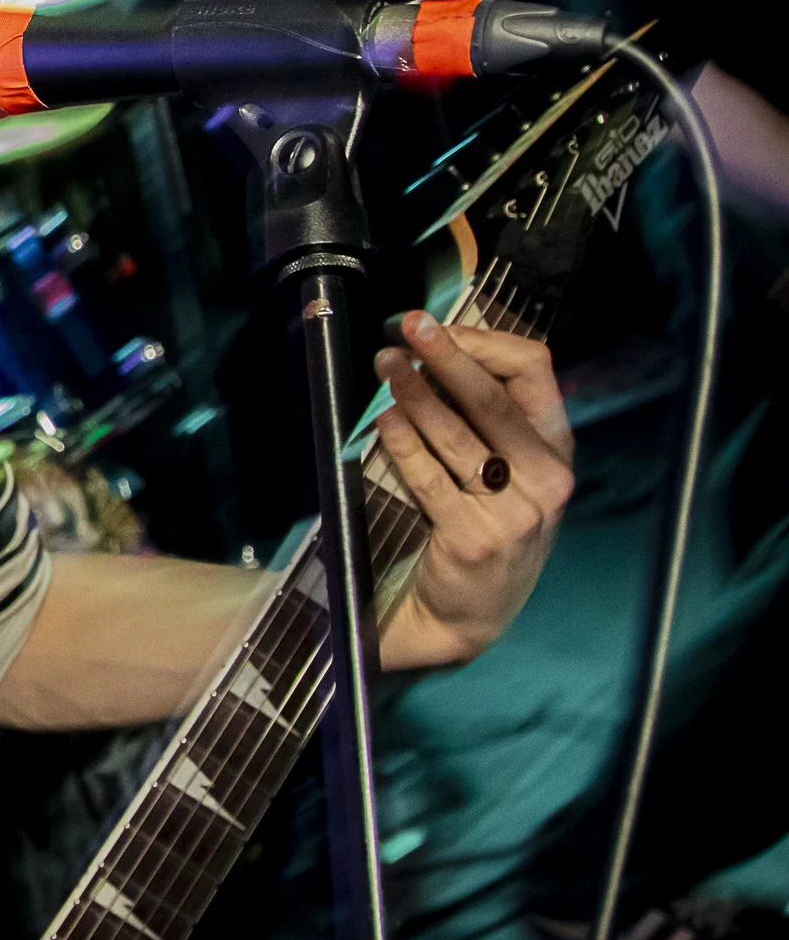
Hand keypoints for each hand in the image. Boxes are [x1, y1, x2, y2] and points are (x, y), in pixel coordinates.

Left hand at [371, 313, 574, 669]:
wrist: (467, 613)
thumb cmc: (480, 525)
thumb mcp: (504, 472)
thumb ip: (484, 418)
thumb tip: (434, 349)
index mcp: (555, 451)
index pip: (535, 372)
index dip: (485, 343)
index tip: (441, 326)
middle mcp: (546, 479)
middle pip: (493, 398)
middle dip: (447, 356)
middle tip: (408, 327)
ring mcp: (515, 512)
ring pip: (456, 434)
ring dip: (414, 392)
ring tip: (385, 365)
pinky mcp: (475, 540)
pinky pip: (430, 478)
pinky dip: (403, 444)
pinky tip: (385, 420)